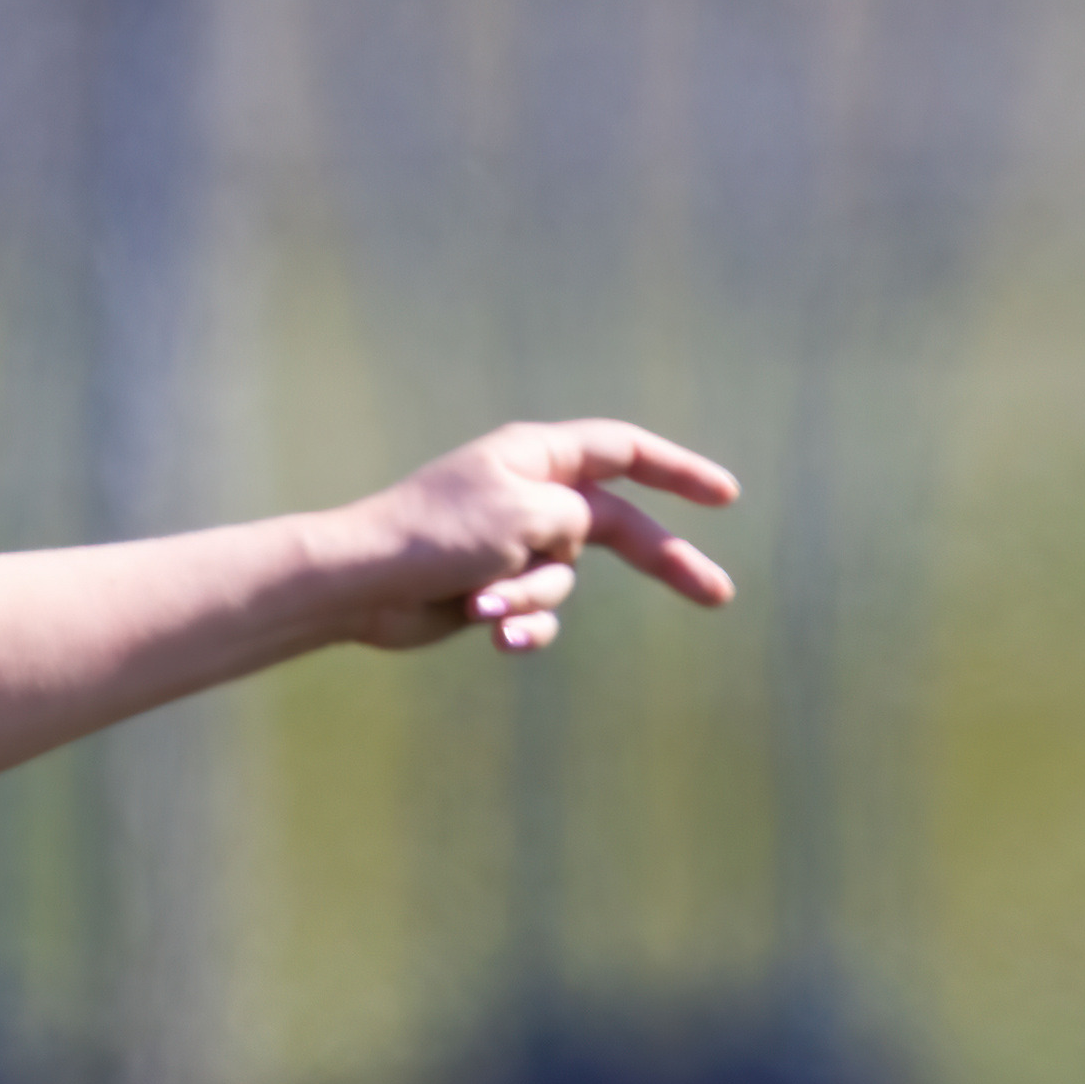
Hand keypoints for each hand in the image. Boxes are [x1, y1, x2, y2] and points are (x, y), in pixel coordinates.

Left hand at [335, 419, 740, 656]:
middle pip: (620, 527)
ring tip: (483, 601)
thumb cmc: (436, 536)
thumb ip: (577, 517)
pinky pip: (533, 612)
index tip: (726, 496)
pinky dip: (519, 623)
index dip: (679, 471)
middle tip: (718, 596)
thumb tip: (578, 538)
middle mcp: (530, 494)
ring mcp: (511, 544)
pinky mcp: (491, 589)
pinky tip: (492, 631)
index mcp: (537, 456)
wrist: (358, 586)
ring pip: (564, 580)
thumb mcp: (526, 513)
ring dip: (530, 597)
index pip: (626, 452)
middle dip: (665, 562)